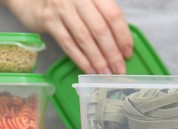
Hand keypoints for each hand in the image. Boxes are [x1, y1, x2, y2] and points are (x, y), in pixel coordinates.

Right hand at [2, 0, 132, 73]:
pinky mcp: (49, 21)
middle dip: (112, 52)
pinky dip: (80, 59)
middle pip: (100, 29)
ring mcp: (62, 9)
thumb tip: (121, 43)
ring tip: (106, 73)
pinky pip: (68, 44)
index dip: (123, 36)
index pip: (113, 15)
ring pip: (84, 39)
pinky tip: (90, 70)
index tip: (128, 52)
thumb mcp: (87, 1)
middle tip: (120, 69)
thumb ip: (102, 15)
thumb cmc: (67, 2)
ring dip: (98, 59)